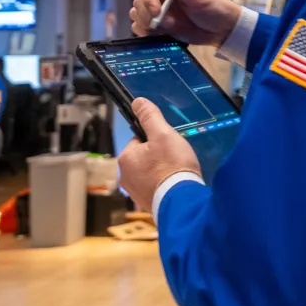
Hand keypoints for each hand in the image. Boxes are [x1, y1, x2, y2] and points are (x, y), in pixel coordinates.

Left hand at [118, 98, 201, 213]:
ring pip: (148, 173)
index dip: (156, 139)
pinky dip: (162, 185)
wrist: (182, 201)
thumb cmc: (172, 164)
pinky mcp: (145, 204)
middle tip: (175, 159)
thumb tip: (137, 101)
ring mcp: (134, 193)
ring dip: (160, 171)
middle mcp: (124, 176)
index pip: (140, 140)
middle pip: (143, 157)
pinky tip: (174, 185)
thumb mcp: (163, 134)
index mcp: (126, 158)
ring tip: (176, 173)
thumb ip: (150, 117)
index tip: (169, 145)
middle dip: (158, 156)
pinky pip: (154, 188)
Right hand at [130, 0, 241, 43]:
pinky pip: (141, 28)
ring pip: (137, 15)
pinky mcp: (159, 26)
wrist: (221, 29)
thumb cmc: (214, 8)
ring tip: (166, 28)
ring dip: (146, 23)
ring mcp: (159, 11)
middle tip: (166, 23)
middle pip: (139, 2)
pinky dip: (145, 32)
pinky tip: (159, 35)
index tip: (156, 11)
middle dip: (147, 14)